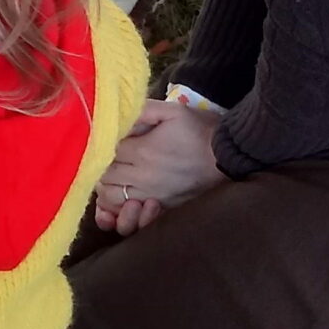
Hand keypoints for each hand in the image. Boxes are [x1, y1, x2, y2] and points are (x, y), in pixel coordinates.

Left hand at [93, 99, 223, 234]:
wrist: (230, 157)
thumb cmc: (201, 130)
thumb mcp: (173, 111)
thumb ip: (142, 110)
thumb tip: (117, 113)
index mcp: (143, 152)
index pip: (103, 152)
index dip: (99, 144)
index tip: (105, 138)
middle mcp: (143, 178)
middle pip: (102, 176)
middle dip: (98, 165)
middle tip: (106, 155)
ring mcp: (151, 197)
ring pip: (109, 199)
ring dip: (105, 187)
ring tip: (113, 175)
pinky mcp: (161, 210)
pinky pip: (129, 219)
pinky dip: (117, 212)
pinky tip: (119, 202)